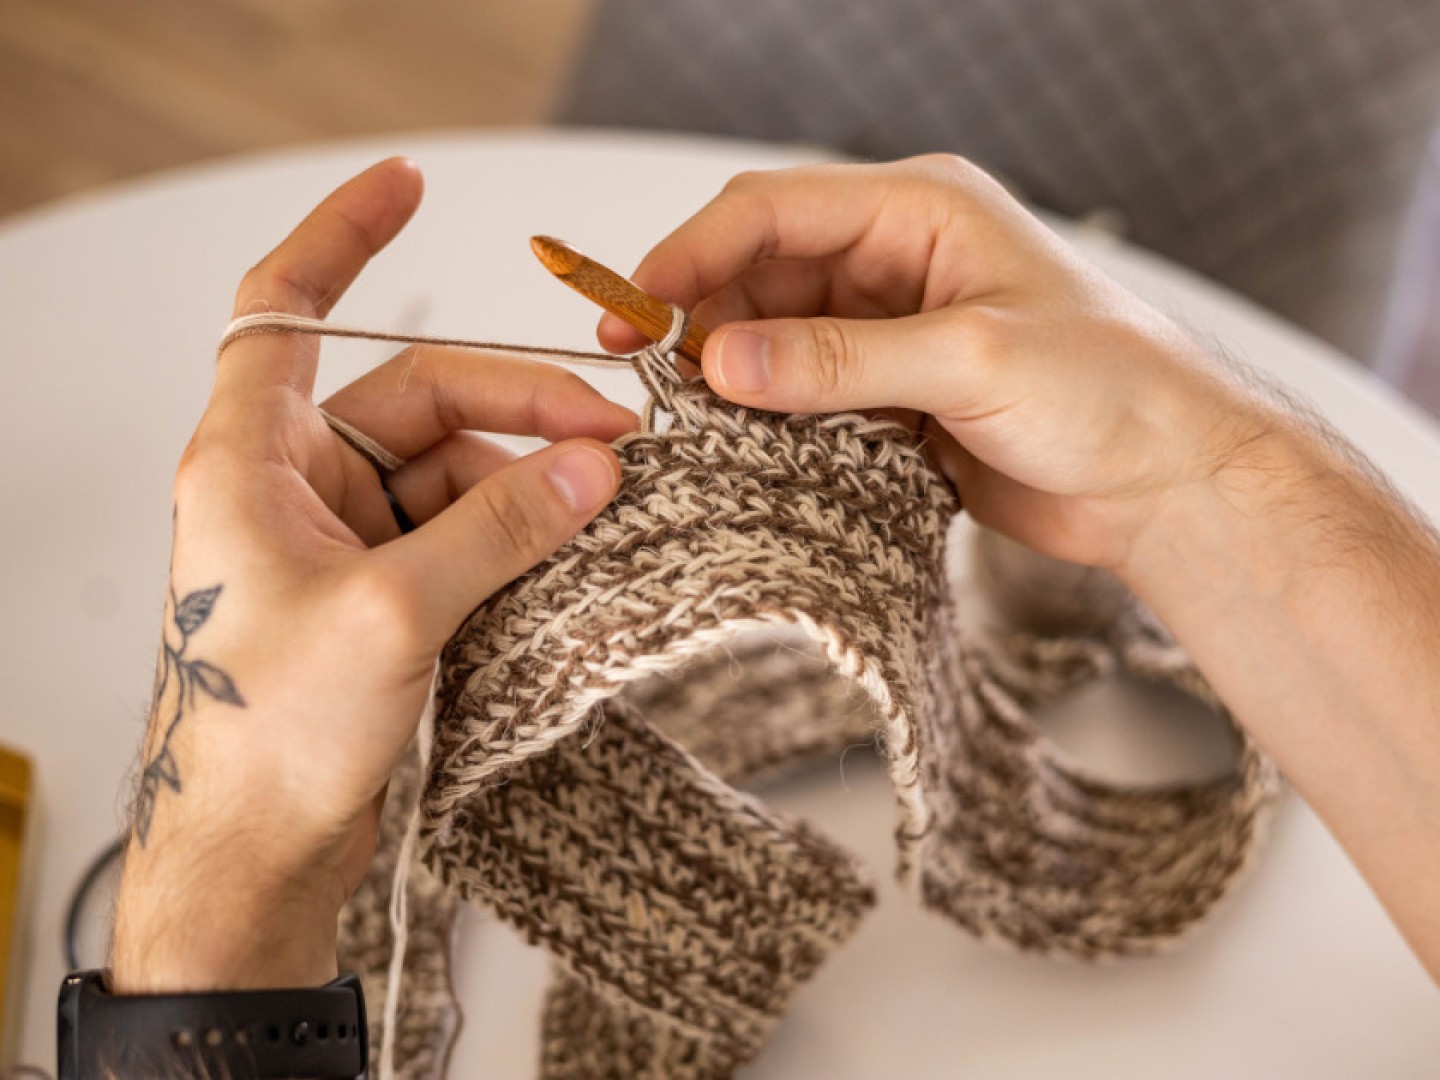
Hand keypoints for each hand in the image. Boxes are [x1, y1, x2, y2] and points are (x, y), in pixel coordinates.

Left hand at [112, 159, 635, 990]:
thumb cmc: (268, 737)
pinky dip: (521, 534)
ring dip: (533, 484)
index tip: (407, 186)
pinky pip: (465, 532)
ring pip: (457, 471)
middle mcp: (297, 486)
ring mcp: (345, 540)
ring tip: (610, 508)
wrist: (258, 856)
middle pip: (420, 399)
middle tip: (618, 439)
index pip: (287, 311)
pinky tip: (576, 550)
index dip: (343, 237)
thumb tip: (591, 468)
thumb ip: (498, 529)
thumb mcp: (393, 613)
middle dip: (521, 409)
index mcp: (255, 461)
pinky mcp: (384, 591)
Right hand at [599, 155, 1268, 575]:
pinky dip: (767, 415)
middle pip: (762, 270)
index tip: (633, 309)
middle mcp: (899, 260)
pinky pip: (804, 393)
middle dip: (700, 317)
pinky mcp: (892, 394)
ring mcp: (892, 330)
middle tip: (648, 378)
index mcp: (921, 210)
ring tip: (688, 418)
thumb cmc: (1112, 393)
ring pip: (775, 336)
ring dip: (731, 373)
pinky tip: (740, 443)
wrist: (1167, 484)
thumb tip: (721, 361)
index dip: (693, 253)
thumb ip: (839, 361)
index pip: (775, 210)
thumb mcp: (969, 362)